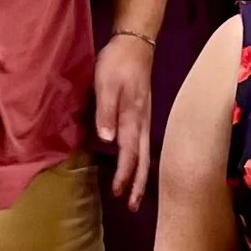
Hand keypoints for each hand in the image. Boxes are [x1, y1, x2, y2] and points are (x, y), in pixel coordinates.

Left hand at [93, 30, 156, 207]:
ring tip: (133, 194)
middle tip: (131, 207)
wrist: (135, 43)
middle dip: (137, 185)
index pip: (129, 154)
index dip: (124, 176)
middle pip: (142, 160)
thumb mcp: (106, 85)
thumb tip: (107, 141)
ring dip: (139, 175)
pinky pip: (141, 145)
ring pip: (144, 154)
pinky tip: (132, 165)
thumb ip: (106, 112)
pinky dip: (138, 160)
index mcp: (132, 119)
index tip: (117, 194)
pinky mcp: (141, 115)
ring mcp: (143, 120)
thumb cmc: (118, 63)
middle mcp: (141, 124)